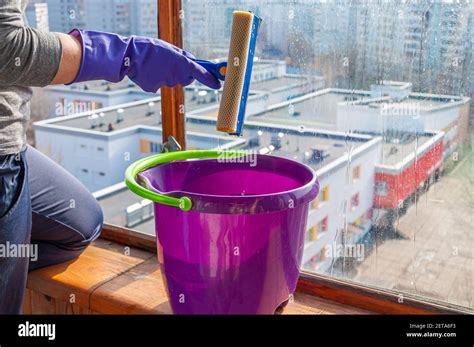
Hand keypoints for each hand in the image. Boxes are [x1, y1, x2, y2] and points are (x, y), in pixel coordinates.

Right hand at [68, 29, 220, 91]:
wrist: (128, 54)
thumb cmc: (150, 48)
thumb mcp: (169, 48)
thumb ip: (182, 57)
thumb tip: (194, 63)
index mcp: (181, 62)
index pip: (200, 72)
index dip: (210, 79)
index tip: (219, 84)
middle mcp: (175, 74)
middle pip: (185, 79)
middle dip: (182, 74)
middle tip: (171, 64)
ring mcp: (165, 83)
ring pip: (171, 82)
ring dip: (166, 74)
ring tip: (154, 64)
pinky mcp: (154, 88)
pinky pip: (158, 85)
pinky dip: (154, 79)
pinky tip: (146, 71)